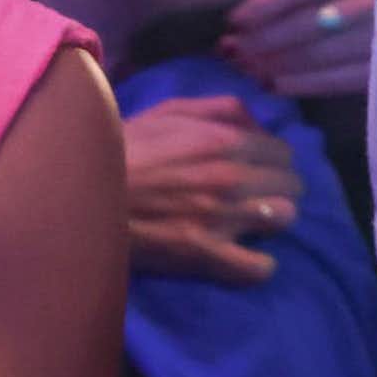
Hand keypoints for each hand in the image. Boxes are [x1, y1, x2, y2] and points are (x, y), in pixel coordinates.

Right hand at [124, 97, 298, 286]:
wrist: (84, 190)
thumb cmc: (126, 146)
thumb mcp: (171, 111)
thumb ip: (221, 109)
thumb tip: (258, 125)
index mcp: (225, 140)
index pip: (284, 152)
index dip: (272, 160)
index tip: (260, 168)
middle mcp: (232, 178)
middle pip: (292, 186)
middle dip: (277, 188)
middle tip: (258, 194)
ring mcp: (222, 218)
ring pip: (285, 219)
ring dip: (271, 220)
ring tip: (251, 222)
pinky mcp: (206, 254)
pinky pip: (259, 267)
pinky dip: (257, 263)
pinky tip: (245, 256)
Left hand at [222, 0, 376, 98]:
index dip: (258, 7)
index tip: (233, 21)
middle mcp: (364, 3)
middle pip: (299, 26)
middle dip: (260, 41)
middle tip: (233, 51)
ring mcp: (375, 39)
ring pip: (313, 57)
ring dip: (273, 65)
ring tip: (247, 68)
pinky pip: (332, 82)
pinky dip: (299, 85)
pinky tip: (274, 85)